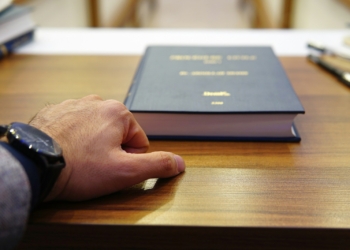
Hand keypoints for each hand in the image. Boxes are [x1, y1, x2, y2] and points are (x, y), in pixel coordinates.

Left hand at [29, 95, 184, 200]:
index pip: (139, 140)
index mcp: (118, 112)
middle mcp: (97, 101)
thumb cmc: (79, 167)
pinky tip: (66, 151)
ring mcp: (74, 104)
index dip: (129, 159)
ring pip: (96, 130)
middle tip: (94, 165)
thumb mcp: (125, 172)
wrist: (34, 164)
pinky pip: (75, 126)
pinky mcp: (56, 111)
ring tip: (79, 159)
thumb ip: (156, 165)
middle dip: (111, 151)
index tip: (111, 167)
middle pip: (118, 133)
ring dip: (93, 144)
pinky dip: (74, 139)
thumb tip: (179, 163)